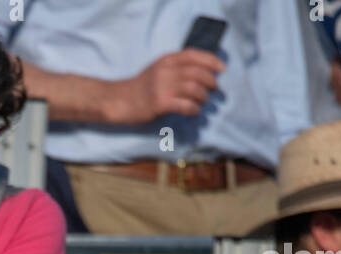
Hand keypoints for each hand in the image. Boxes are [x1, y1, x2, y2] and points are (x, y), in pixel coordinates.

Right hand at [109, 49, 223, 124]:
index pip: (193, 55)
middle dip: (211, 82)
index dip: (211, 60)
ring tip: (202, 102)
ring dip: (203, 97)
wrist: (118, 101)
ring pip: (194, 89)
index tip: (221, 69)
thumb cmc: (141, 87)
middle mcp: (165, 71)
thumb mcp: (158, 69)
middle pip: (198, 73)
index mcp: (166, 60)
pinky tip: (194, 112)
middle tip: (213, 90)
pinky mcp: (160, 104)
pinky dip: (194, 109)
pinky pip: (186, 106)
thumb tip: (203, 73)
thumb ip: (176, 67)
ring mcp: (162, 87)